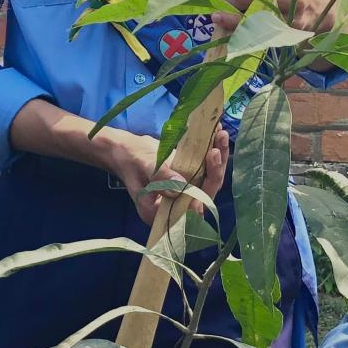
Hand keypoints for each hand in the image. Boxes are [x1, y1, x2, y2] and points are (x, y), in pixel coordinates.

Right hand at [101, 127, 230, 225]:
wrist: (125, 151)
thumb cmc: (130, 159)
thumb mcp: (143, 165)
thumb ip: (160, 176)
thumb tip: (181, 185)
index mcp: (162, 213)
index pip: (190, 208)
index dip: (204, 189)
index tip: (211, 164)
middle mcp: (176, 207)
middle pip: (204, 193)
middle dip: (215, 169)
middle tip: (217, 146)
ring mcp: (184, 193)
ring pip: (207, 181)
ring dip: (217, 159)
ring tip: (222, 135)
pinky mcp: (188, 180)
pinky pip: (204, 171)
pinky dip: (211, 154)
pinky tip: (217, 135)